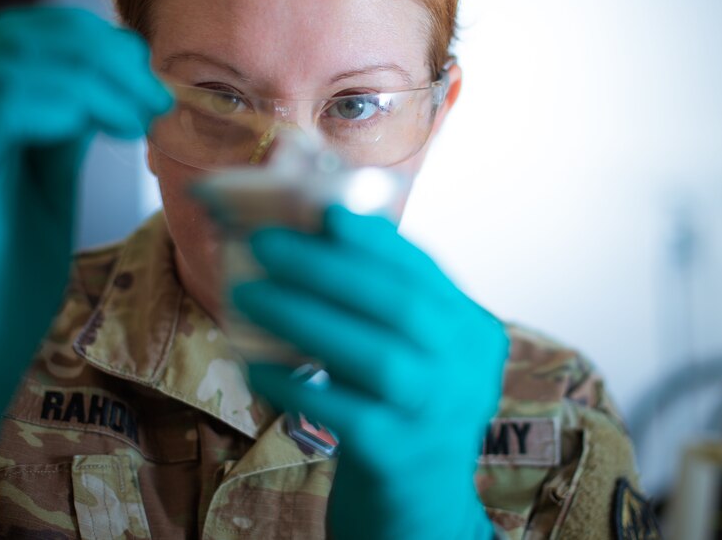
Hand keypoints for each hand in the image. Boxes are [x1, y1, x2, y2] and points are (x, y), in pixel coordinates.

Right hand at [0, 7, 171, 465]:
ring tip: (133, 121)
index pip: (37, 34)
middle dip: (101, 52)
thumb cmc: (12, 278)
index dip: (99, 40)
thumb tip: (107, 91)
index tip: (150, 79)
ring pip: (11, 61)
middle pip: (22, 32)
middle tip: (151, 98)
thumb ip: (67, 134)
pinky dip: (51, 105)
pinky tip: (90, 131)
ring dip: (90, 79)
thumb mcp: (53, 187)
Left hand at [235, 206, 508, 539]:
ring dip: (302, 316)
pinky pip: (341, 412)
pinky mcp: (399, 457)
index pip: (425, 272)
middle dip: (325, 267)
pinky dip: (293, 383)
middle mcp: (467, 371)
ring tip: (247, 295)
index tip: (324, 212)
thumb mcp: (412, 356)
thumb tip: (316, 237)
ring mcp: (438, 416)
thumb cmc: (402, 417)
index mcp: (473, 333)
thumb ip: (382, 308)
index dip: (374, 238)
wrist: (418, 514)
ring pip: (373, 354)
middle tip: (264, 245)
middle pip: (399, 305)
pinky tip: (254, 366)